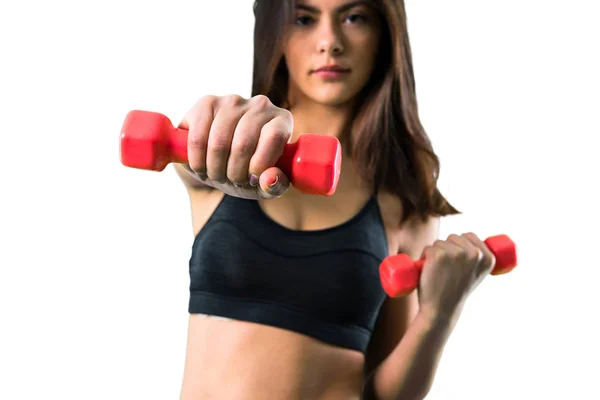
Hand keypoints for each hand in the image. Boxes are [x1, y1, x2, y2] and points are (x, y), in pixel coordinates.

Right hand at [178, 94, 293, 198]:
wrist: (221, 161)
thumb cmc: (250, 172)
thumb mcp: (266, 185)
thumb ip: (276, 185)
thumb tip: (270, 179)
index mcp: (282, 121)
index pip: (273, 137)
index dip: (260, 163)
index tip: (252, 180)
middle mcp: (260, 105)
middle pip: (243, 143)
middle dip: (234, 173)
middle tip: (232, 182)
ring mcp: (232, 101)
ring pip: (218, 143)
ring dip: (215, 170)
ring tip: (217, 176)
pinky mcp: (207, 103)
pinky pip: (198, 138)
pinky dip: (197, 160)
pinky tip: (201, 167)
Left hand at [417, 233, 495, 322]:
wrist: (441, 310)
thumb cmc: (456, 292)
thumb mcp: (476, 275)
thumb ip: (477, 260)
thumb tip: (477, 245)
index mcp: (488, 258)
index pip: (470, 236)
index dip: (459, 244)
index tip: (456, 260)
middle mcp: (474, 254)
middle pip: (453, 237)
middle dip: (446, 249)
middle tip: (447, 271)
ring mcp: (456, 253)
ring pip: (439, 243)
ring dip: (435, 254)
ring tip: (439, 273)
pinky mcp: (438, 254)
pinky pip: (428, 248)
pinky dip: (424, 257)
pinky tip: (429, 271)